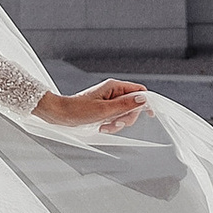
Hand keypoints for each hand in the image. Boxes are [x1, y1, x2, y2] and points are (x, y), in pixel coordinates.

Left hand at [35, 78, 149, 133]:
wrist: (61, 114)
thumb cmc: (79, 110)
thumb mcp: (104, 110)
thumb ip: (125, 105)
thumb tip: (143, 99)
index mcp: (114, 86)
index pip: (138, 90)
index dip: (146, 101)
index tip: (150, 114)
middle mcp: (113, 92)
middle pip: (133, 104)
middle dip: (127, 117)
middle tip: (116, 122)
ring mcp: (108, 100)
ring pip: (124, 113)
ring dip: (118, 123)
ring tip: (105, 126)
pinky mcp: (104, 108)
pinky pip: (115, 117)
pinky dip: (111, 124)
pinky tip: (102, 126)